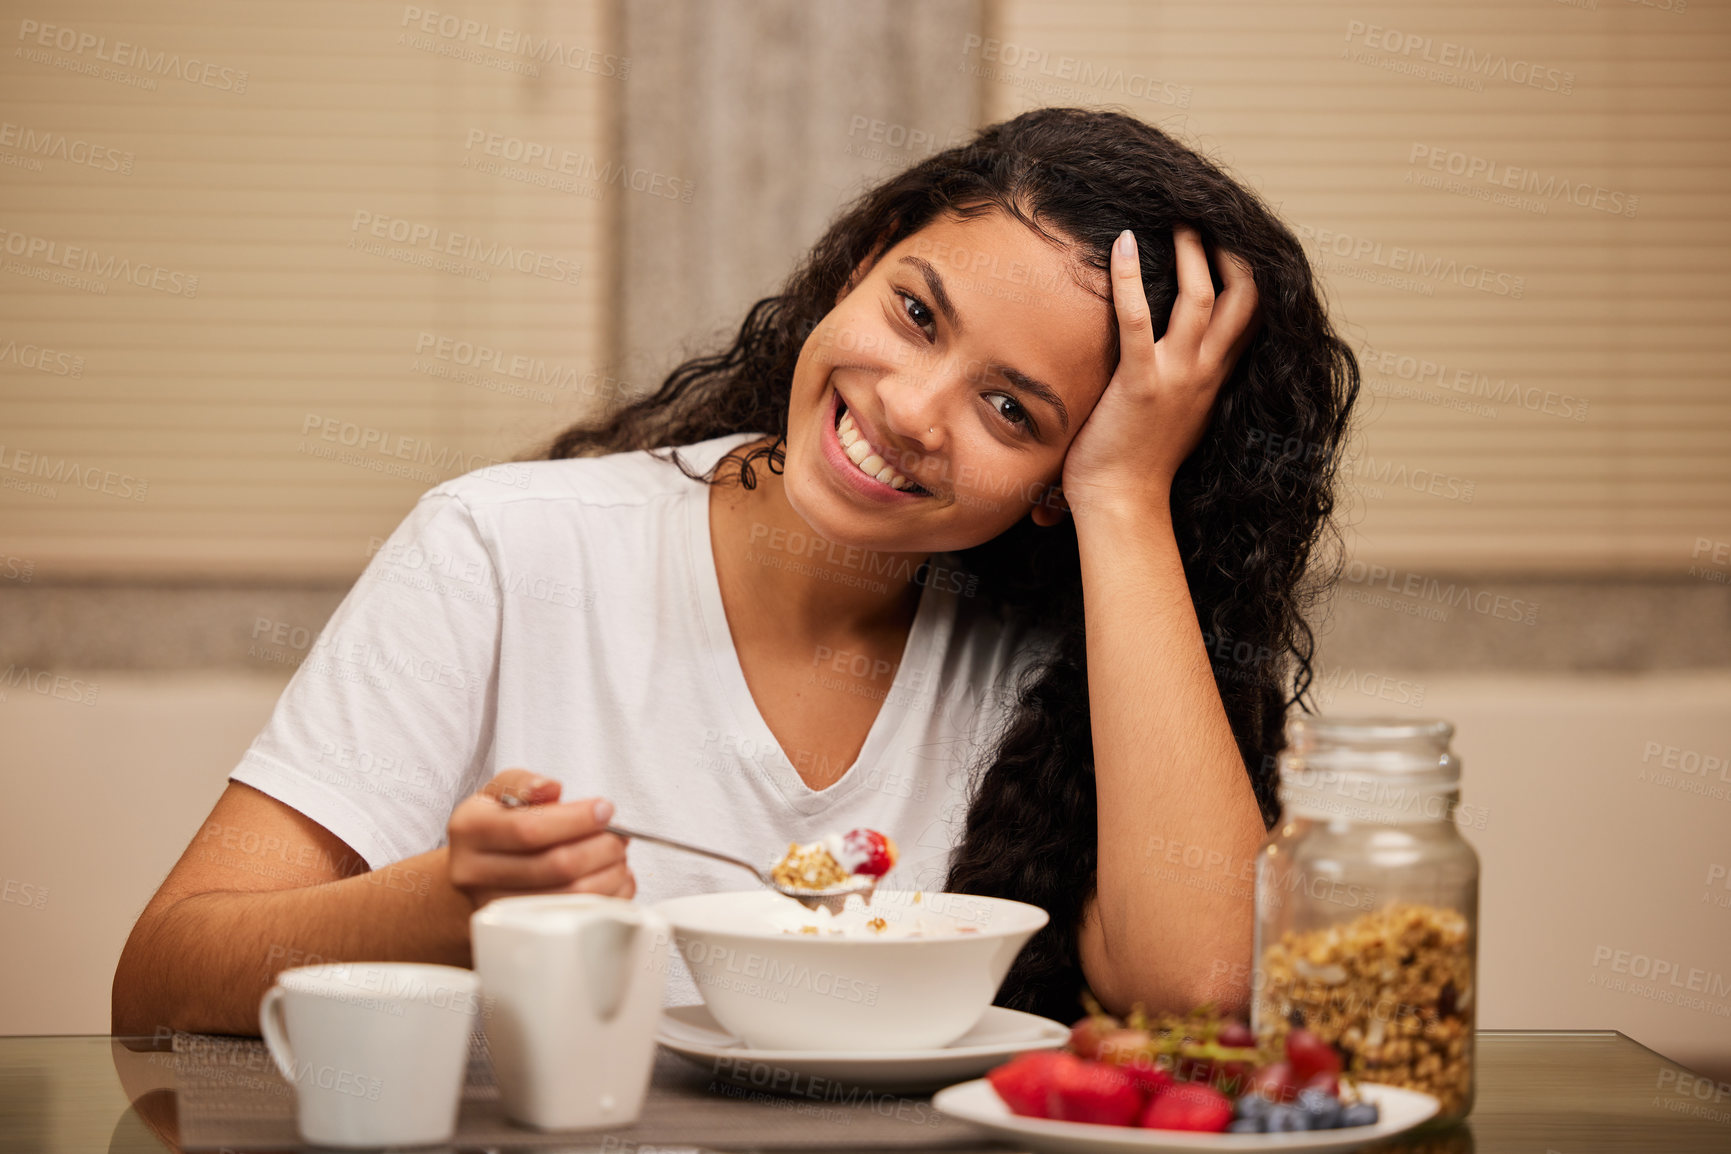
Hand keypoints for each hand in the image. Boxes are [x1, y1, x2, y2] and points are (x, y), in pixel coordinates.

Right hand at [446, 769, 634, 908]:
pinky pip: (575, 919)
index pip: (530, 829)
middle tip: (620, 836)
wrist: (475, 871)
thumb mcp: (498, 792)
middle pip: (555, 866)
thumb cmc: (496, 825)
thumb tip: (550, 788)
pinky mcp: (519, 932)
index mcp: (470, 830)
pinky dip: (606, 898)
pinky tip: (613, 879)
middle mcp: (475, 873)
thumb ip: (524, 782)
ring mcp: (495, 908)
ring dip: (608, 874)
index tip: (605, 809)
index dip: (576, 820)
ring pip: (568, 897)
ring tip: (617, 856)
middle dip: (600, 848)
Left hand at [1053, 225, 1259, 518]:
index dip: (1250, 275)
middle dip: (1232, 253)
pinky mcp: (1140, 383)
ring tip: (1177, 221)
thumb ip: (1183, 385)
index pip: (1252, 317)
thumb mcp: (1176, 417)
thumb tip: (1172, 362)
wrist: (1123, 505)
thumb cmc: (1138, 466)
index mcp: (1215, 379)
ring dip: (1192, 253)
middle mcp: (1205, 373)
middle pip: (1243, 298)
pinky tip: (1120, 244)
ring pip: (1201, 298)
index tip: (1234, 244)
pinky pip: (1138, 318)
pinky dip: (1129, 277)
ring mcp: (1177, 377)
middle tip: (1208, 221)